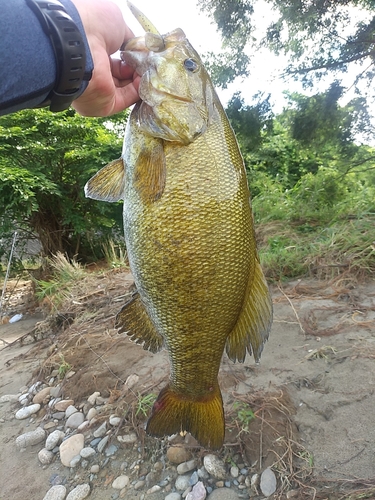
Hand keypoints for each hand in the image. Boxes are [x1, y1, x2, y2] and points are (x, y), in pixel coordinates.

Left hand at [70, 0, 140, 115]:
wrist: (80, 44)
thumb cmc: (92, 26)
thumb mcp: (115, 23)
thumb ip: (128, 38)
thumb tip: (139, 49)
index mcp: (92, 54)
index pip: (115, 60)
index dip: (130, 57)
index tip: (142, 53)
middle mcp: (94, 74)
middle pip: (122, 75)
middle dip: (137, 68)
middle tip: (147, 61)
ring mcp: (99, 91)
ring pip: (127, 87)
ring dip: (140, 78)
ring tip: (148, 68)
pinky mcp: (106, 105)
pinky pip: (128, 98)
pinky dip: (139, 89)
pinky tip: (145, 77)